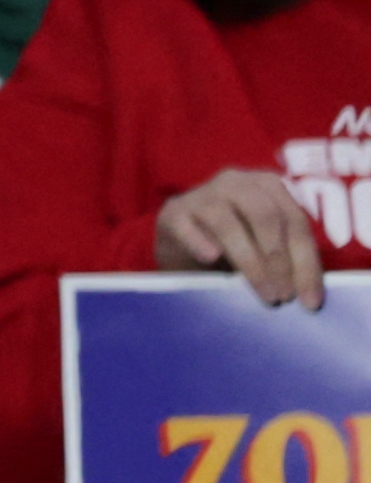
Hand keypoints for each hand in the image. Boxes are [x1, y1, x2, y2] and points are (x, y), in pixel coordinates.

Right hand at [158, 168, 327, 310]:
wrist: (182, 243)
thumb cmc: (233, 246)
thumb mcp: (266, 245)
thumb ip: (286, 256)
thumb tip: (308, 295)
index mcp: (267, 185)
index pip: (295, 221)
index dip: (305, 262)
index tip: (309, 300)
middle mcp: (236, 182)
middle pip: (266, 217)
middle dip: (279, 261)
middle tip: (283, 296)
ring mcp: (201, 195)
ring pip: (229, 225)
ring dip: (251, 263)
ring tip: (262, 293)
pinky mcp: (172, 212)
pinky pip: (187, 228)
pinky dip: (201, 244)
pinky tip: (211, 259)